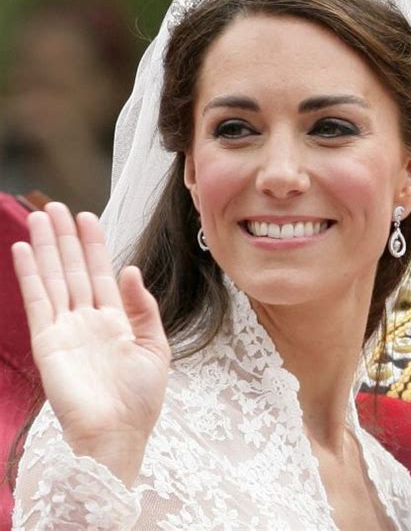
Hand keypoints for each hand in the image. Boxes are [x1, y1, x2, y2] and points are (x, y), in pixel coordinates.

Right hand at [12, 202, 170, 483]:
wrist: (117, 434)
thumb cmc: (139, 398)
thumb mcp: (155, 348)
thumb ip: (143, 308)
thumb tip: (130, 270)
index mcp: (115, 320)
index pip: (101, 273)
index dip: (95, 245)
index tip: (88, 217)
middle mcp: (88, 319)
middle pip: (74, 269)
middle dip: (66, 238)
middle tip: (56, 208)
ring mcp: (66, 328)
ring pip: (55, 278)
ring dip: (46, 248)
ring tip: (39, 218)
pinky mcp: (47, 341)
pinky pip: (37, 301)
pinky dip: (30, 275)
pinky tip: (23, 251)